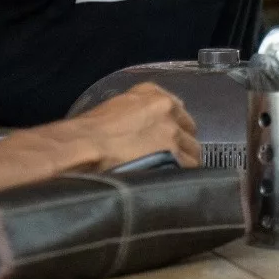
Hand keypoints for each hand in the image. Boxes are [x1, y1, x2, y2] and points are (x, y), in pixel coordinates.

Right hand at [55, 83, 199, 170]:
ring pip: (193, 153)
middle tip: (167, 160)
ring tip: (166, 176)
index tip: (167, 141)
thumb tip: (150, 127)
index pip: (178, 112)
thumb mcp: (117, 107)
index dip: (174, 129)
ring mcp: (174, 135)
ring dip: (183, 164)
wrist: (85, 147)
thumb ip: (140, 112)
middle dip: (181, 146)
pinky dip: (181, 178)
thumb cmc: (91, 131)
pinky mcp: (175, 158)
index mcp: (153, 95)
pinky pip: (189, 171)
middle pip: (189, 132)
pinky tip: (168, 184)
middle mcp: (168, 110)